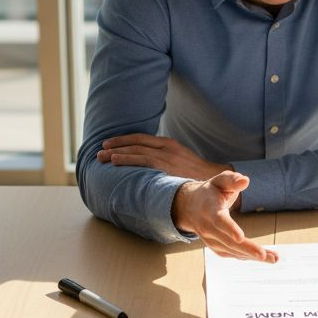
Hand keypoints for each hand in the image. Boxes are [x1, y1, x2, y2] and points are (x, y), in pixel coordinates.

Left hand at [97, 133, 230, 181]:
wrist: (217, 179)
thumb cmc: (198, 174)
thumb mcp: (183, 160)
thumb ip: (168, 160)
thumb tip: (151, 167)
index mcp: (170, 144)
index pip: (142, 139)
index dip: (124, 140)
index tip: (110, 143)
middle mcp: (166, 148)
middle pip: (136, 142)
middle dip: (116, 146)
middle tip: (100, 150)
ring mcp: (166, 157)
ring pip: (136, 151)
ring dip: (117, 153)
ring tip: (102, 157)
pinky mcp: (167, 167)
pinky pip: (142, 161)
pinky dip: (127, 159)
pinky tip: (115, 162)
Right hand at [172, 171, 276, 262]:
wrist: (191, 207)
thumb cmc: (211, 192)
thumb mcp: (220, 181)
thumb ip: (232, 180)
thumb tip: (246, 180)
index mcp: (209, 210)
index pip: (219, 221)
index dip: (229, 229)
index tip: (240, 237)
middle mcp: (208, 228)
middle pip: (228, 241)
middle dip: (247, 249)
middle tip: (264, 255)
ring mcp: (211, 241)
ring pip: (232, 251)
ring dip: (252, 255)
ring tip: (274, 258)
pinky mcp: (217, 248)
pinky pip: (233, 254)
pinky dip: (249, 257)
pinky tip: (265, 257)